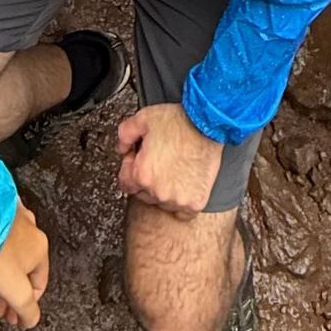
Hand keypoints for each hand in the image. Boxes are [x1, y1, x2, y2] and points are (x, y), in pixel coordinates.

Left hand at [0, 200, 49, 329]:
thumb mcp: (15, 290)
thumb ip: (27, 309)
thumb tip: (31, 321)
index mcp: (40, 248)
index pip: (39, 285)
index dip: (25, 305)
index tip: (11, 316)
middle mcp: (31, 230)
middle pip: (23, 270)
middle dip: (10, 292)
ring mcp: (13, 216)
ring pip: (11, 252)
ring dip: (2, 272)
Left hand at [115, 102, 222, 216]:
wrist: (208, 124)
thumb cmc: (179, 121)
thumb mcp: (142, 118)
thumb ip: (123, 135)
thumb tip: (121, 150)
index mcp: (142, 175)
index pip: (126, 183)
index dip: (131, 167)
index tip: (142, 158)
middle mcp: (158, 192)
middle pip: (143, 193)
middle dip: (148, 178)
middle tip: (160, 160)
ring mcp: (177, 200)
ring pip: (162, 202)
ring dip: (164, 190)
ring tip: (174, 168)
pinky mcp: (195, 202)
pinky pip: (182, 211)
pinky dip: (182, 201)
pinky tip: (184, 184)